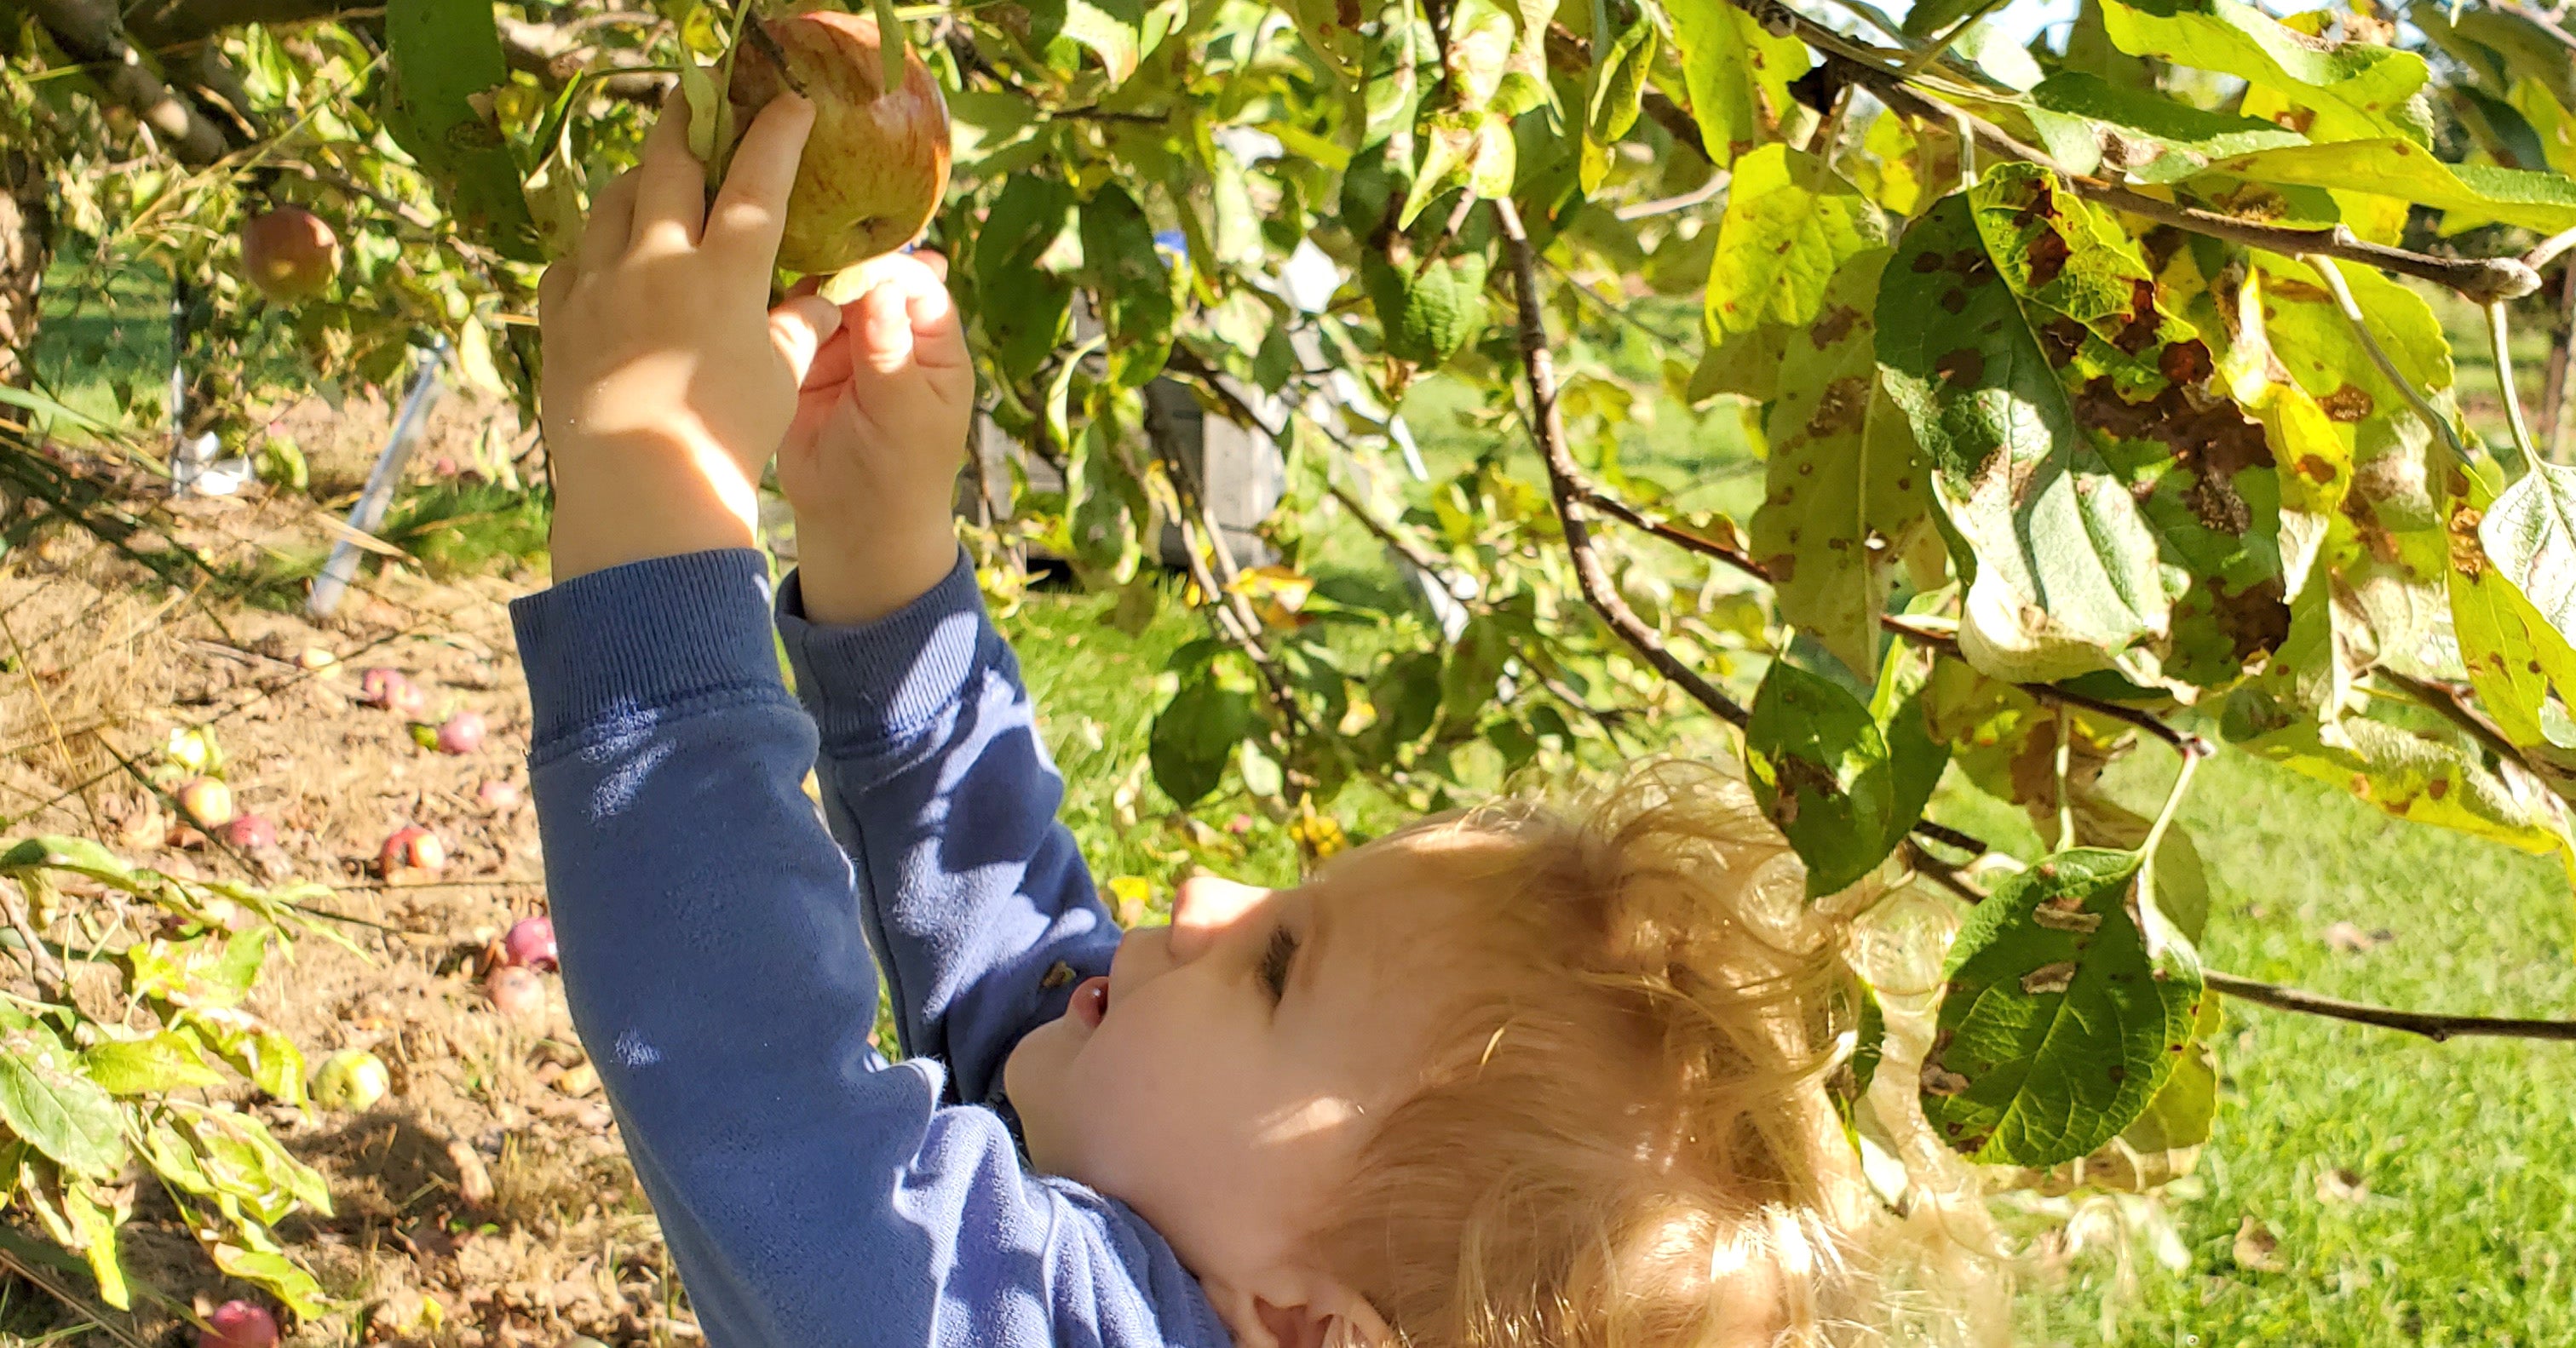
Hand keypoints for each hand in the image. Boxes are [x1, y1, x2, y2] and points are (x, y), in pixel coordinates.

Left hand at [536, 90, 841, 580]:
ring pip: (613, 203)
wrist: (642, 491)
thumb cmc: (728, 437)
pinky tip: (608, 262)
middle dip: (685, 120)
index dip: (776, 134)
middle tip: (694, 98)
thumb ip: (801, 326)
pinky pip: (572, 261)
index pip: (757, 182)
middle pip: (669, 164)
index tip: (788, 102)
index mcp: (724, 275)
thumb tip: (825, 299)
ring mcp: (600, 285)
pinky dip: (595, 249)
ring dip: (638, 181)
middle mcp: (657, 263)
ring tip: (653, 181)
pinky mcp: (561, 317)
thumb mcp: (780, 377)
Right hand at [776, 251, 975, 624]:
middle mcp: (891, 336)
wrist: (850, 527)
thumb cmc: (898, 476)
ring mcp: (845, 347)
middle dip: (840, 270)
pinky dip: (781, 315)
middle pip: (866, 279)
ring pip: (824, 294)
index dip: (886, 268)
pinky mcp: (804, 361)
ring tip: (788, 298)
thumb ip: (890, 350)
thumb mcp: (903, 414)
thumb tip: (883, 285)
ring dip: (805, 290)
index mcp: (933, 346)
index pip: (916, 285)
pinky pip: (791, 323)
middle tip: (807, 266)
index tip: (851, 263)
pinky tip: (767, 315)